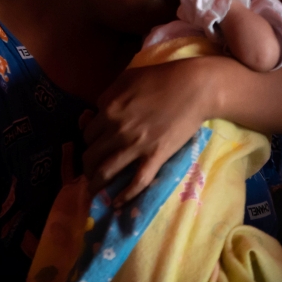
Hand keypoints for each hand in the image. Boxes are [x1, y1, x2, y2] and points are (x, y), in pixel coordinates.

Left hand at [82, 56, 223, 204]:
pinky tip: (117, 203)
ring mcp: (136, 146)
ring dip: (96, 184)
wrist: (194, 87)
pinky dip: (125, 195)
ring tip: (93, 190)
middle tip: (89, 170)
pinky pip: (137, 182)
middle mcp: (117, 130)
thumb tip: (97, 112)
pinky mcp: (156, 157)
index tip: (94, 146)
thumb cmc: (160, 78)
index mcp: (108, 110)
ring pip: (106, 171)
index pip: (87, 133)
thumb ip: (108, 96)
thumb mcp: (126, 79)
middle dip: (87, 165)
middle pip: (91, 155)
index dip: (88, 141)